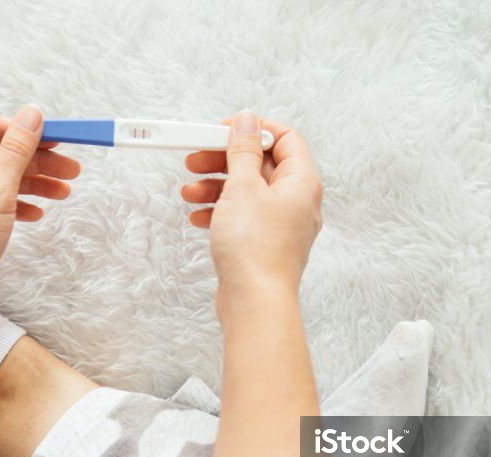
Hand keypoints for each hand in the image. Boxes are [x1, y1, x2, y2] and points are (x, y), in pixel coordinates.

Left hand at [0, 106, 79, 327]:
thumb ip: (17, 152)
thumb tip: (32, 115)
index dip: (25, 131)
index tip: (57, 141)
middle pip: (0, 154)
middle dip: (37, 161)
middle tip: (72, 170)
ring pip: (1, 179)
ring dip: (34, 183)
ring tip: (64, 193)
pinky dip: (18, 204)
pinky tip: (37, 214)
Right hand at [181, 111, 323, 316]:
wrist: (255, 302)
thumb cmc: (255, 248)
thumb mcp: (243, 187)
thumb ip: (243, 150)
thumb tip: (247, 120)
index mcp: (301, 182)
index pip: (284, 138)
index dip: (253, 129)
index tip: (223, 130)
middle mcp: (296, 202)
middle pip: (261, 165)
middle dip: (225, 160)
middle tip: (195, 159)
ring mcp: (281, 225)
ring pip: (248, 192)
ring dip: (216, 186)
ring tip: (189, 191)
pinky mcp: (264, 244)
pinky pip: (243, 217)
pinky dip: (220, 212)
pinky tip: (198, 217)